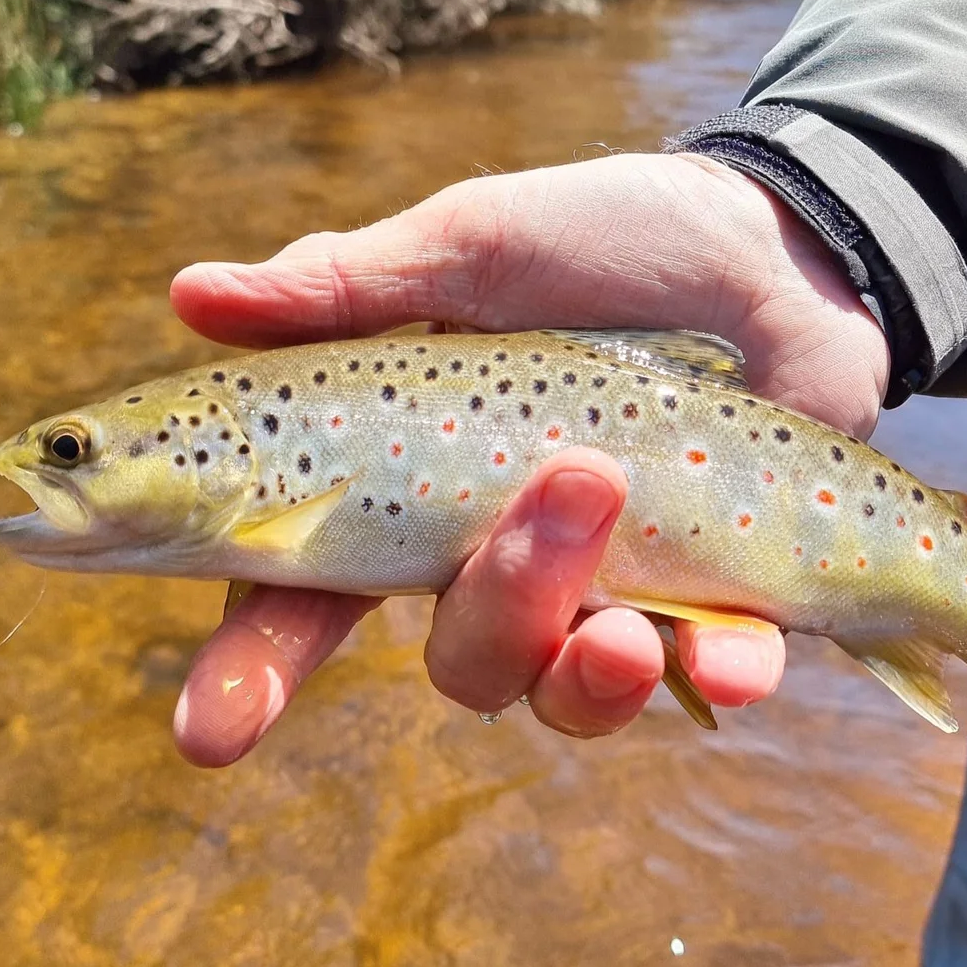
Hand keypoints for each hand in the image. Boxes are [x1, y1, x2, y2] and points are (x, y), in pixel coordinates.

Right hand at [168, 152, 890, 764]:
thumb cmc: (606, 236)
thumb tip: (189, 292)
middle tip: (570, 487)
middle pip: (459, 659)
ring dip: (591, 656)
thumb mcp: (474, 244)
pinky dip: (714, 673)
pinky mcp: (716, 602)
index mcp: (411, 486)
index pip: (306, 594)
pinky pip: (701, 682)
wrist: (776, 243)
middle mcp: (497, 560)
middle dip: (498, 611)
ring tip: (640, 566)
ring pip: (562, 692)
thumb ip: (346, 286)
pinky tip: (734, 646)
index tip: (213, 730)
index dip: (252, 668)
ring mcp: (607, 591)